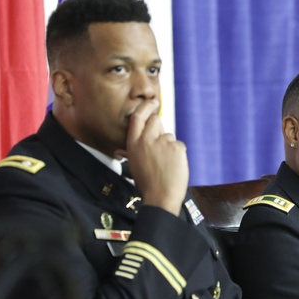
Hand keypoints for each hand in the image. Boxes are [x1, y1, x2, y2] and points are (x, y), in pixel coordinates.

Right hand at [120, 99, 188, 213]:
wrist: (161, 196)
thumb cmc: (147, 183)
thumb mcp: (133, 166)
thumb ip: (129, 153)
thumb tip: (118, 150)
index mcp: (133, 144)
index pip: (137, 118)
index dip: (145, 107)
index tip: (152, 102)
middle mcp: (146, 140)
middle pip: (156, 120)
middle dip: (160, 128)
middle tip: (162, 143)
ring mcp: (163, 143)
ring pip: (169, 136)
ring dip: (169, 146)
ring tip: (166, 163)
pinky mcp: (177, 147)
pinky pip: (179, 145)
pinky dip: (178, 154)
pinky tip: (174, 166)